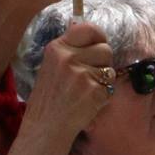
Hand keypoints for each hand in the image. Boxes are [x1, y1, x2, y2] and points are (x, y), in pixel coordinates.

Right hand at [21, 21, 113, 142]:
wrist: (45, 127)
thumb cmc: (48, 98)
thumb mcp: (50, 66)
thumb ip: (69, 50)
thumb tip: (90, 32)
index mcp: (57, 48)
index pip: (88, 28)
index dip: (99, 36)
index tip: (98, 45)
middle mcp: (68, 58)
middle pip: (105, 49)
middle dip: (103, 62)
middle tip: (90, 76)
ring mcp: (81, 74)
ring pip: (109, 69)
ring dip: (103, 80)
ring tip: (85, 91)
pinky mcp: (93, 91)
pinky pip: (109, 88)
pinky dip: (102, 97)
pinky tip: (87, 103)